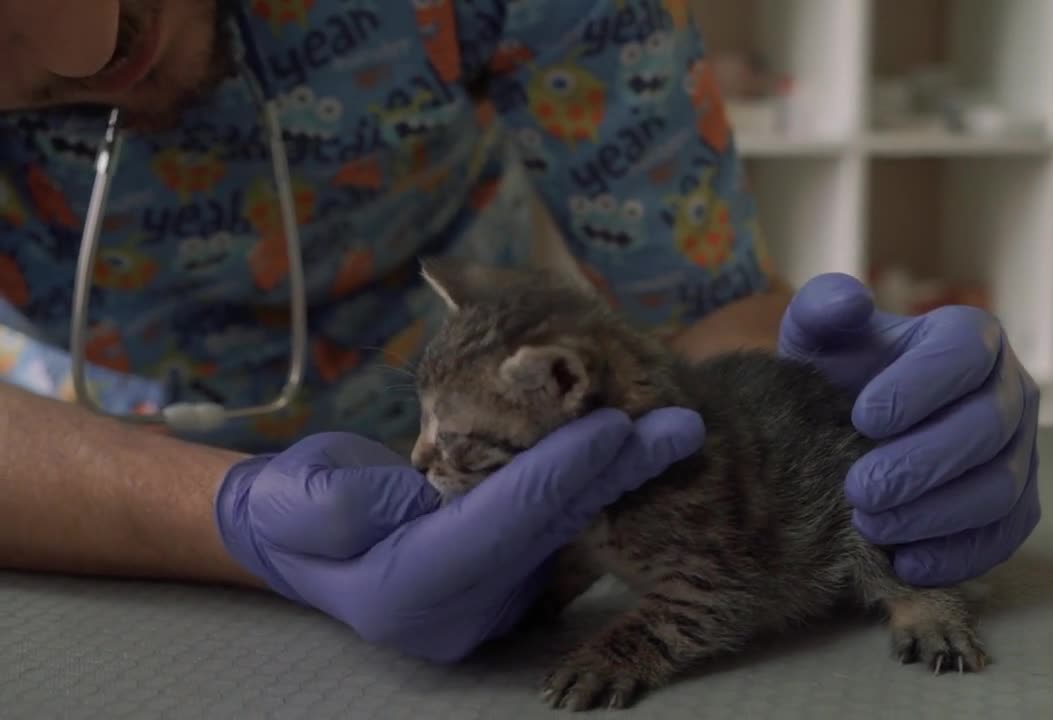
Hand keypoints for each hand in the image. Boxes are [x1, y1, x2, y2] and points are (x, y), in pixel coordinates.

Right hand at [214, 407, 704, 662]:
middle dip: (617, 475)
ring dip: (620, 475)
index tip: (611, 425)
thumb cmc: (290, 511)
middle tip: (680, 428)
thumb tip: (418, 490)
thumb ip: (347, 503)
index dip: (557, 474)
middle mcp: (464, 604)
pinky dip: (595, 480)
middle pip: (553, 529)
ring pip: (567, 525)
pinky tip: (635, 443)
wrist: (293, 539)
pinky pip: (560, 522)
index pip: (501, 524)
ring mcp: (490, 594)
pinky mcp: (506, 571)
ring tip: (674, 428)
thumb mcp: (295, 502)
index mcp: (411, 590)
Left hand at [778, 273, 1040, 585]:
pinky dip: (958, 556)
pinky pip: (1005, 536)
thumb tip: (848, 303)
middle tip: (858, 490)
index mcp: (971, 336)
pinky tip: (904, 563)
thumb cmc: (845, 371)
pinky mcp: (1018, 504)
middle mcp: (1011, 389)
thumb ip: (823, 309)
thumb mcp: (821, 334)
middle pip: (988, 429)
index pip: (964, 355)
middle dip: (921, 465)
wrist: (857, 423)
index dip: (919, 387)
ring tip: (871, 526)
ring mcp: (1022, 450)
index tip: (862, 418)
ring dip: (935, 515)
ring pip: (1001, 489)